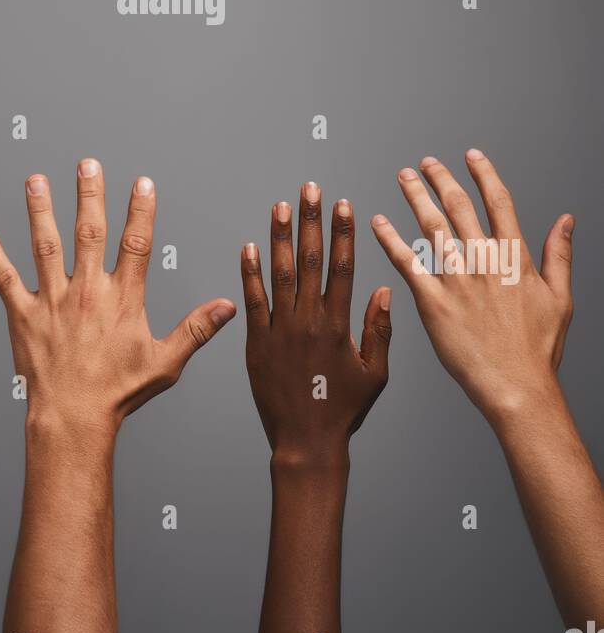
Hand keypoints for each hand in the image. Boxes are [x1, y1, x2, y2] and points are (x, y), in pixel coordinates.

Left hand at [0, 159, 235, 441]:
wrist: (72, 419)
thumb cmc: (118, 394)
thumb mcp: (165, 362)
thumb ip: (196, 329)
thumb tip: (227, 306)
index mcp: (122, 300)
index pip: (135, 244)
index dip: (140, 211)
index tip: (142, 182)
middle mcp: (87, 292)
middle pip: (88, 232)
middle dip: (89, 195)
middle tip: (87, 164)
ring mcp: (52, 302)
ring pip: (45, 246)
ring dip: (39, 211)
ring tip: (35, 180)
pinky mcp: (23, 316)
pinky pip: (5, 280)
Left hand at [241, 184, 391, 465]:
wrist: (306, 442)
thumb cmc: (344, 409)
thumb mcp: (375, 373)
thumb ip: (379, 330)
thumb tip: (383, 289)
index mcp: (339, 325)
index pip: (342, 267)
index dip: (342, 234)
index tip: (343, 205)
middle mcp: (309, 321)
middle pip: (310, 260)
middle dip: (311, 221)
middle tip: (310, 190)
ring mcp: (281, 330)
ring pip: (280, 274)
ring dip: (279, 237)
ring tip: (280, 206)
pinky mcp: (257, 343)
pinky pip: (253, 301)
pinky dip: (250, 273)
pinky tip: (249, 247)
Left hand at [371, 150, 573, 423]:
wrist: (516, 388)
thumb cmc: (538, 349)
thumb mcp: (560, 297)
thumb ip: (560, 254)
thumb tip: (566, 219)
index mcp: (514, 258)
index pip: (498, 202)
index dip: (484, 174)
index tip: (471, 155)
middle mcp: (484, 261)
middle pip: (459, 206)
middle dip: (441, 179)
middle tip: (426, 162)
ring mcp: (457, 280)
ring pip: (431, 225)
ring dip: (415, 196)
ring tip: (404, 177)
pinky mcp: (432, 301)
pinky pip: (406, 262)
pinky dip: (390, 239)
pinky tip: (377, 222)